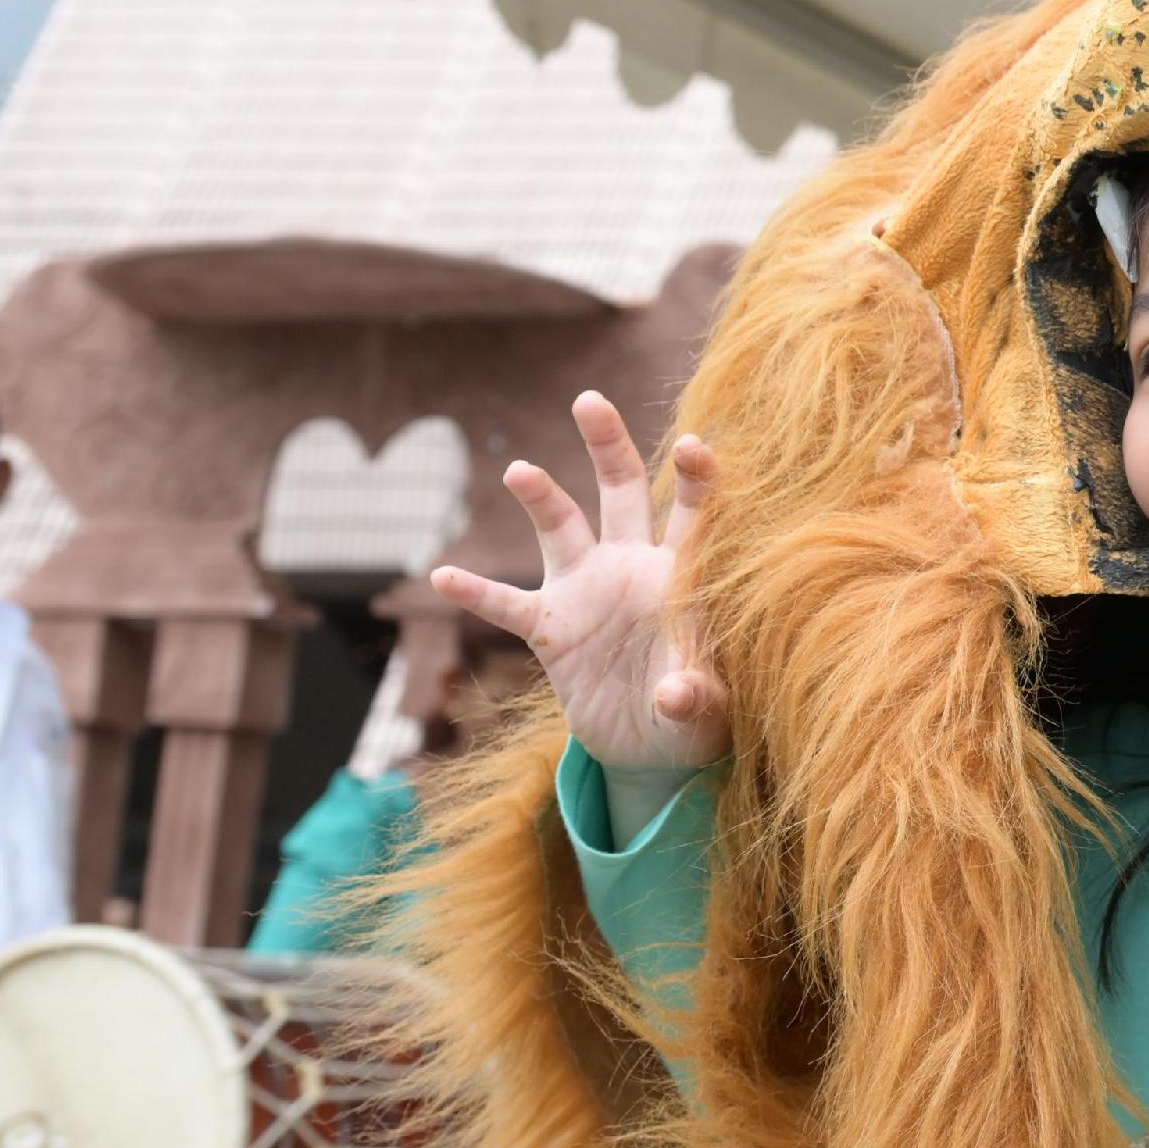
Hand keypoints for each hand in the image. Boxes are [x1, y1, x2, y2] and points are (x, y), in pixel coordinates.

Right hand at [432, 392, 731, 770]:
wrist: (652, 746)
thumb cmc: (697, 716)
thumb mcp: (707, 714)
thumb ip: (695, 696)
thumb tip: (674, 694)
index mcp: (684, 576)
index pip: (696, 515)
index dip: (697, 478)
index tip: (693, 443)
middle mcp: (633, 567)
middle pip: (623, 491)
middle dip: (608, 446)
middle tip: (589, 401)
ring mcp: (588, 591)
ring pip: (562, 528)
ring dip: (542, 498)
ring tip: (519, 470)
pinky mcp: (552, 628)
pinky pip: (508, 604)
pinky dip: (476, 593)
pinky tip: (441, 575)